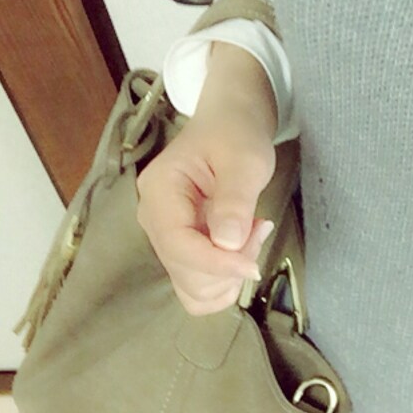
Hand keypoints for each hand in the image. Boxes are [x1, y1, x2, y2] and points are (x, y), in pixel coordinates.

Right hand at [135, 44, 278, 315]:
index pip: (179, 246)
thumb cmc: (235, 135)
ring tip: (252, 233)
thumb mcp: (245, 159)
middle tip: (259, 228)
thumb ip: (235, 200)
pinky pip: (199, 286)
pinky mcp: (182, 248)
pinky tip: (242, 247)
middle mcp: (153, 220)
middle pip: (185, 272)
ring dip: (229, 275)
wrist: (230, 124)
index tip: (253, 266)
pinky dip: (225, 278)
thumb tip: (227, 243)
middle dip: (228, 265)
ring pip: (193, 287)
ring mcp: (165, 237)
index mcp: (160, 193)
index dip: (216, 265)